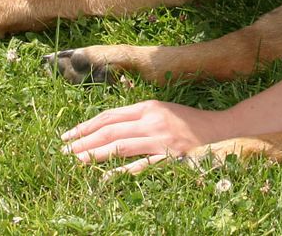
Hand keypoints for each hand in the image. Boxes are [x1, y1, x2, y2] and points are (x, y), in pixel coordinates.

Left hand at [61, 100, 227, 175]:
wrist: (217, 127)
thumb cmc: (186, 120)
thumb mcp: (160, 110)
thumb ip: (136, 116)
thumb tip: (107, 127)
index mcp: (147, 107)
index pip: (109, 116)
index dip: (86, 126)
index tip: (68, 135)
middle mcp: (150, 120)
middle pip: (110, 130)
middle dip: (84, 140)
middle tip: (64, 150)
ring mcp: (159, 138)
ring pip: (121, 146)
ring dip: (96, 154)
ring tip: (77, 161)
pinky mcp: (169, 155)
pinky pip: (143, 163)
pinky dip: (124, 169)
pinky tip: (108, 175)